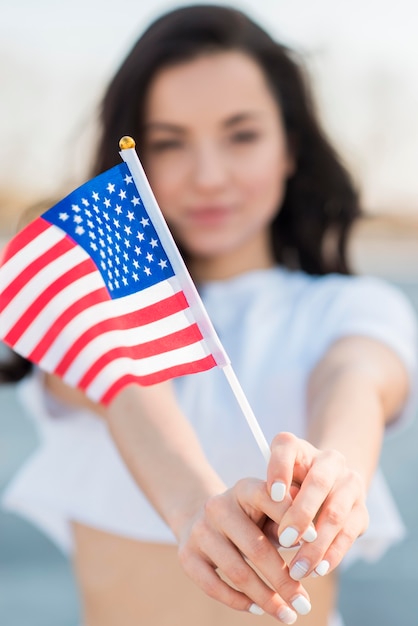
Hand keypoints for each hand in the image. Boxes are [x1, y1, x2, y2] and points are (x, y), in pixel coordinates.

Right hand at [177, 478, 311, 622]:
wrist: (201, 514)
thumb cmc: (250, 516)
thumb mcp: (269, 509)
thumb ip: (289, 520)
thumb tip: (312, 541)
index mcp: (244, 489)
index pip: (270, 500)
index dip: (293, 520)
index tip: (315, 542)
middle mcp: (218, 506)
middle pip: (255, 548)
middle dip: (284, 580)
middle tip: (304, 604)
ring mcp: (200, 530)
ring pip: (236, 572)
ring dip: (266, 598)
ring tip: (288, 615)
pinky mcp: (186, 554)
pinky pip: (213, 586)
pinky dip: (239, 601)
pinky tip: (258, 609)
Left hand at [267, 432, 368, 579]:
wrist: (326, 487)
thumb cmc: (288, 489)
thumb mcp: (273, 488)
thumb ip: (272, 500)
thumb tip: (276, 525)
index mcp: (299, 448)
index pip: (287, 446)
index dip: (280, 468)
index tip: (272, 493)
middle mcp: (329, 460)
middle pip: (319, 482)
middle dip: (301, 513)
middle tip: (284, 539)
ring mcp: (349, 483)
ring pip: (336, 512)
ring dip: (316, 544)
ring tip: (297, 567)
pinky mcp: (361, 510)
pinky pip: (348, 533)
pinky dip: (332, 554)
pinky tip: (317, 569)